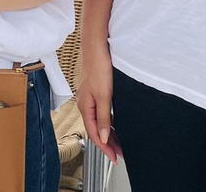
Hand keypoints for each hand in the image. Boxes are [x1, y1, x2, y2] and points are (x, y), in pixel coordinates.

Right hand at [78, 42, 120, 162]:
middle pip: (96, 130)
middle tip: (120, 154)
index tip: (114, 158)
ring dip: (110, 134)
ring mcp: (91, 98)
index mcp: (85, 107)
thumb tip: (103, 137)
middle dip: (108, 144)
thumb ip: (103, 117)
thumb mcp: (104, 96)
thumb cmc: (98, 67)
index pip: (94, 134)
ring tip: (121, 144)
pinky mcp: (97, 92)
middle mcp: (86, 104)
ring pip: (100, 122)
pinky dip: (110, 123)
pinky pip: (102, 113)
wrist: (98, 48)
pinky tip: (117, 125)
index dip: (105, 148)